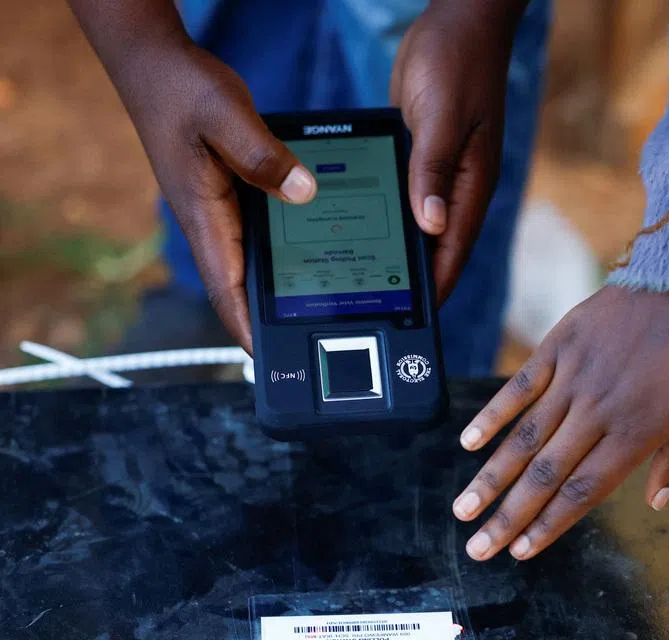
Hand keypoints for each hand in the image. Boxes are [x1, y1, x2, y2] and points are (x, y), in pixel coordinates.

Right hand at [110, 40, 315, 351]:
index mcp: (204, 216)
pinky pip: (259, 233)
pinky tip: (315, 249)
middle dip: (271, 318)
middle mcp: (211, 222)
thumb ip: (263, 156)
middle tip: (314, 338)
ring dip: (279, 285)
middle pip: (243, 286)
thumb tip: (304, 193)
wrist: (157, 64)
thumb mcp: (227, 116)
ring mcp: (219, 212)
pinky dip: (282, 247)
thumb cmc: (183, 89)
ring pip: (252, 262)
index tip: (269, 359)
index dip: (247, 328)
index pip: (226, 289)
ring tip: (323, 307)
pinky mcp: (230, 196)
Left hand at [390, 0, 524, 300]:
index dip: (436, 285)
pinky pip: (407, 194)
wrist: (459, 17)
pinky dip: (391, 213)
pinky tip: (365, 226)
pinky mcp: (422, 154)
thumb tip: (431, 224)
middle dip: (415, 277)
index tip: (416, 318)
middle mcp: (459, 184)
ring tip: (368, 280)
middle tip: (382, 308)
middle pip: (437, 245)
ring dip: (400, 248)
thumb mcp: (441, 115)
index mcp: (472, 182)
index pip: (454, 247)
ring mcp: (441, 170)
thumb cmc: (458, 60)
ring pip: (420, 223)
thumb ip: (434, 170)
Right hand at [452, 287, 668, 560]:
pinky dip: (493, 414)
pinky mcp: (563, 343)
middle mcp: (599, 409)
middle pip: (545, 474)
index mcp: (637, 432)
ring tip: (462, 509)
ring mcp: (576, 374)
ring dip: (491, 477)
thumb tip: (656, 501)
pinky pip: (521, 385)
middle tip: (477, 549)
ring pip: (524, 436)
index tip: (522, 552)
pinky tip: (468, 442)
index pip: (583, 491)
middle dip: (507, 516)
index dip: (549, 525)